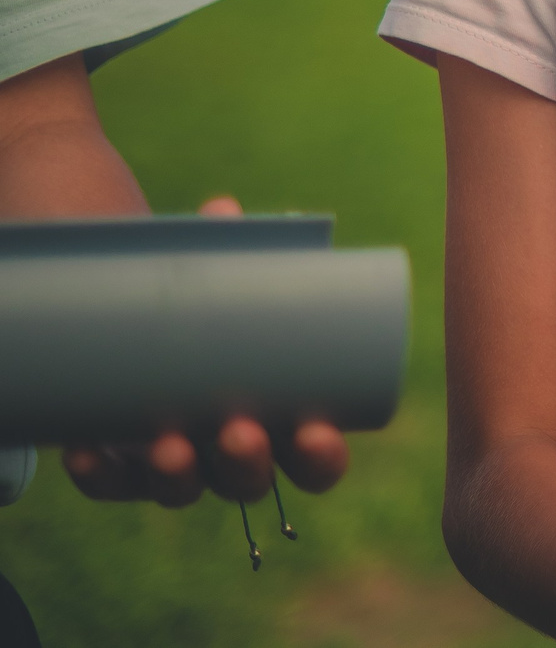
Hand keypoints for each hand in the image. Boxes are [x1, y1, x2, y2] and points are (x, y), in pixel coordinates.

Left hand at [59, 196, 350, 506]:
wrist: (146, 311)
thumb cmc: (215, 296)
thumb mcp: (229, 273)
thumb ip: (230, 249)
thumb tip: (222, 213)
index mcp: (282, 418)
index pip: (313, 461)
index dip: (320, 459)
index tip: (316, 430)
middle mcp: (228, 451)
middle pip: (246, 481)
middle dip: (245, 465)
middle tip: (237, 430)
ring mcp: (173, 459)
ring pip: (181, 489)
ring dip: (177, 477)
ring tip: (167, 444)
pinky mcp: (119, 459)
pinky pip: (109, 480)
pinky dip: (101, 473)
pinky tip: (87, 451)